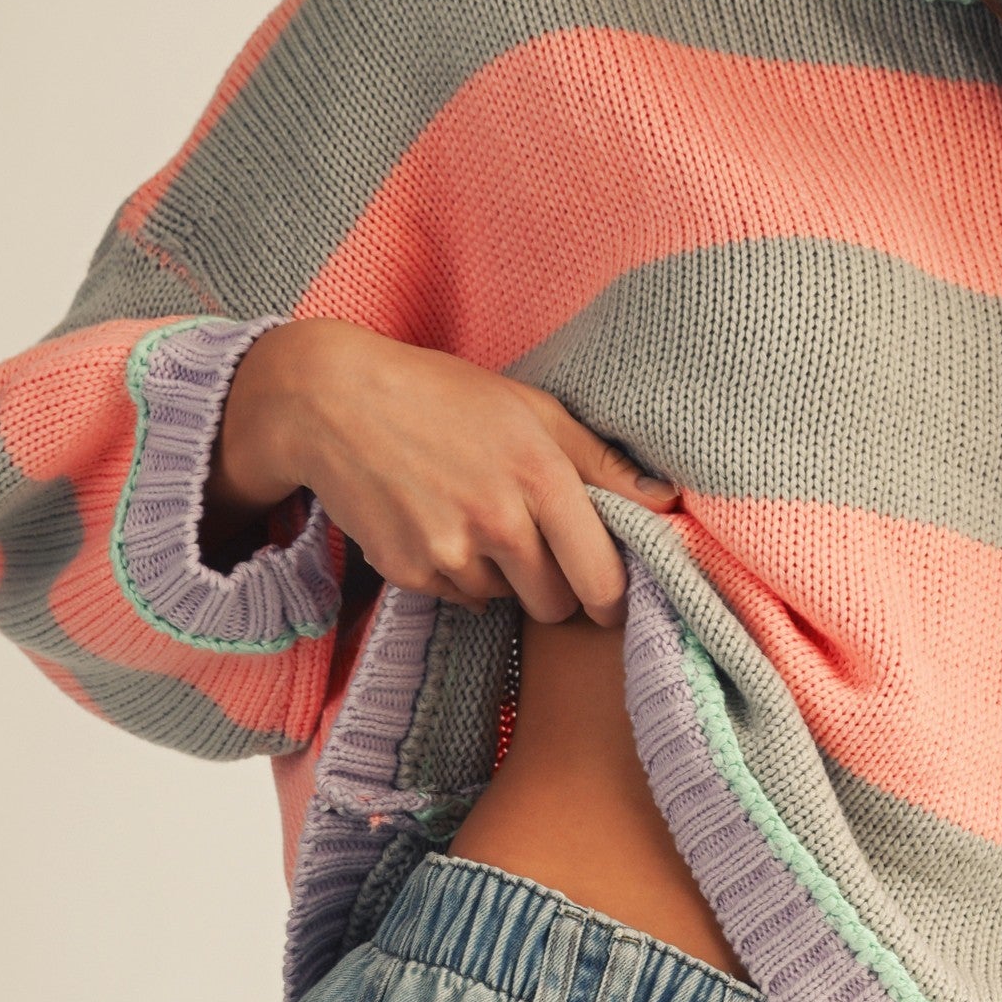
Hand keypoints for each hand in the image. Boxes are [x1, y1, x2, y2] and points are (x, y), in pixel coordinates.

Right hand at [210, 318, 679, 627]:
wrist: (334, 402)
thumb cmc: (443, 396)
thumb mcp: (532, 409)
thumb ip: (602, 461)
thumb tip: (667, 499)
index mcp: (541, 478)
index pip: (601, 578)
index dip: (612, 597)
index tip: (611, 598)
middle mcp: (499, 523)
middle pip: (556, 605)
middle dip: (555, 588)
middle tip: (537, 547)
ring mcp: (450, 553)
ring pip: (505, 602)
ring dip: (502, 577)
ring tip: (475, 518)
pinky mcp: (408, 573)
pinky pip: (459, 597)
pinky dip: (459, 575)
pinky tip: (439, 524)